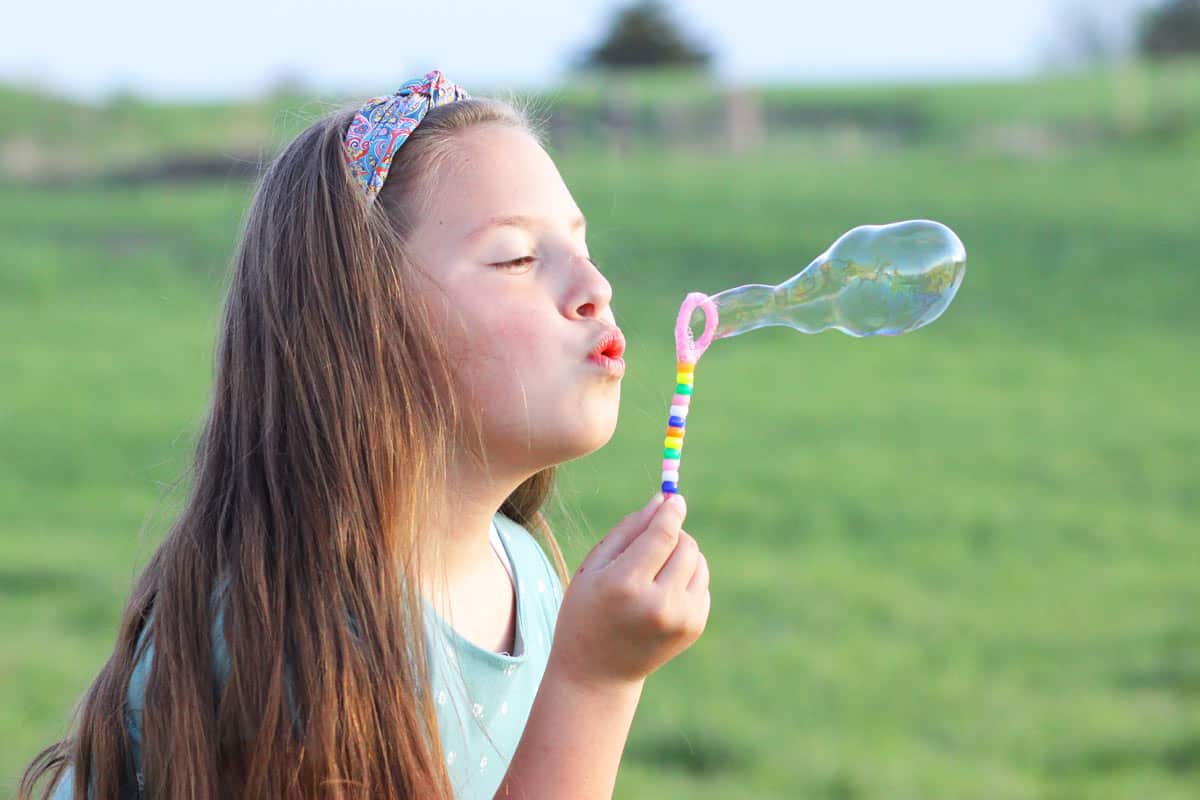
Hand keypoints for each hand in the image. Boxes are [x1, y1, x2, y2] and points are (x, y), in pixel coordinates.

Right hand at [549, 493, 710, 689]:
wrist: (596, 673)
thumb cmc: (586, 612)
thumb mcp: (594, 567)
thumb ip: (628, 530)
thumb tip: (663, 499)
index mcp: (626, 585)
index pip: (663, 534)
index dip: (671, 511)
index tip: (674, 498)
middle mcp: (658, 604)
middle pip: (685, 545)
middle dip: (674, 534)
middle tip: (654, 540)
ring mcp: (680, 619)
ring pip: (698, 562)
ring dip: (682, 555)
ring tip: (655, 569)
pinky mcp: (694, 627)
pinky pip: (701, 583)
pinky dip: (687, 577)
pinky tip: (661, 592)